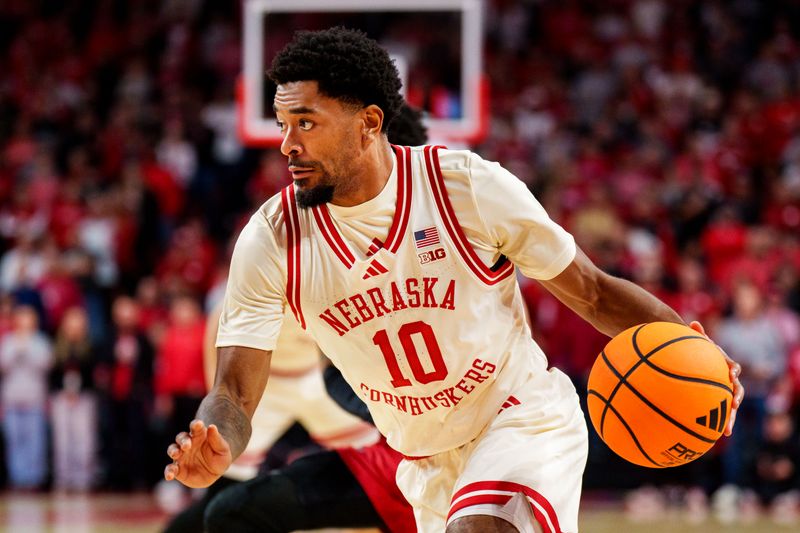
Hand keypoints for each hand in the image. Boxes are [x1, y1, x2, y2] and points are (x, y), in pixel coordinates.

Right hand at [164, 419, 231, 487]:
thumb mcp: (223, 449)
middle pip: (182, 438)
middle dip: (183, 440)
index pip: (196, 427)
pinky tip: (169, 476)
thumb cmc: (220, 457)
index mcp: (199, 435)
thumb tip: (212, 427)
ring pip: (173, 450)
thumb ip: (217, 439)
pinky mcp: (178, 469)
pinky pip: (171, 469)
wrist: (215, 472)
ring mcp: (181, 456)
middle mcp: (188, 443)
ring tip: (175, 454)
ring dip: (173, 451)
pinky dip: (169, 471)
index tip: (197, 424)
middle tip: (187, 445)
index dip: (195, 425)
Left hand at [689, 321, 743, 435]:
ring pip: (731, 406)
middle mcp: (728, 380)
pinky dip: (719, 424)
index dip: (733, 370)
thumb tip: (693, 323)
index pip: (733, 367)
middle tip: (733, 405)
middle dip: (736, 399)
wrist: (698, 363)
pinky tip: (718, 436)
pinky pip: (720, 414)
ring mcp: (724, 393)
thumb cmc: (697, 352)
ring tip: (727, 430)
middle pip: (736, 390)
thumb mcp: (697, 344)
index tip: (731, 374)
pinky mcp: (718, 402)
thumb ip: (697, 335)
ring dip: (730, 418)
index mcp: (724, 365)